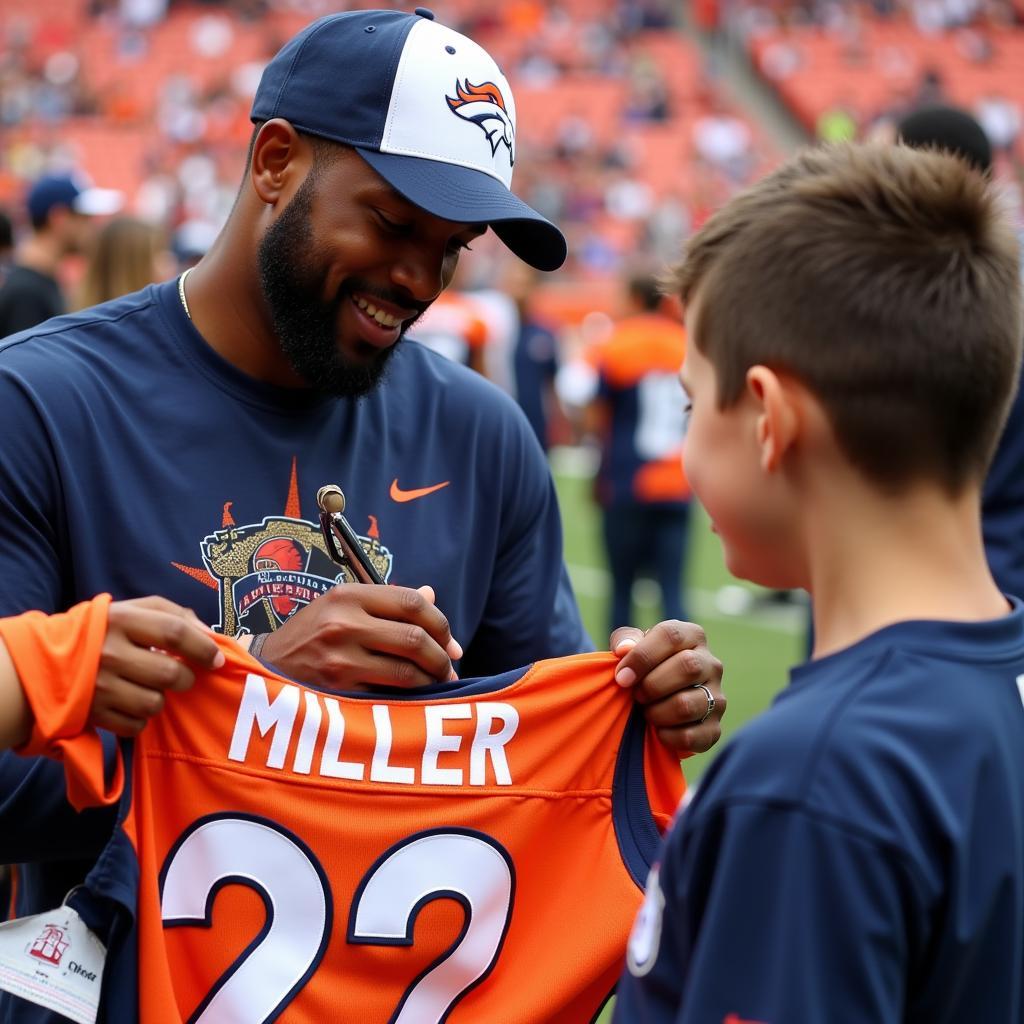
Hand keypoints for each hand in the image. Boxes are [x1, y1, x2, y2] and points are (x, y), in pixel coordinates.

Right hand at [92, 596, 224, 735]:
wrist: (44, 660)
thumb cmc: (103, 631)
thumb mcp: (133, 609)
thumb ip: (173, 614)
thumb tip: (209, 635)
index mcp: (121, 620)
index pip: (174, 632)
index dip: (203, 648)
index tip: (216, 660)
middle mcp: (109, 653)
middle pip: (169, 674)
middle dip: (186, 678)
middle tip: (182, 675)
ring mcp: (99, 686)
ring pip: (155, 703)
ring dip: (161, 698)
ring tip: (149, 687)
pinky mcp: (92, 714)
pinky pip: (136, 725)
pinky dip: (141, 718)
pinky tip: (131, 703)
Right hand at [257, 584, 462, 691]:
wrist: (266, 667)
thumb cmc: (311, 633)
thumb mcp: (342, 605)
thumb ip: (387, 602)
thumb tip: (431, 595)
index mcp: (349, 595)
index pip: (411, 602)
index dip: (440, 623)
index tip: (450, 641)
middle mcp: (344, 623)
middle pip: (414, 639)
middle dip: (441, 658)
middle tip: (448, 667)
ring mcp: (339, 659)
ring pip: (406, 672)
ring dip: (430, 681)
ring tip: (436, 684)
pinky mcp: (337, 692)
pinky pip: (387, 696)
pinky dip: (408, 699)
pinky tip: (413, 699)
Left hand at [609, 620, 725, 755]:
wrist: (658, 701)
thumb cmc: (644, 666)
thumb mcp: (632, 646)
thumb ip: (624, 640)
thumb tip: (624, 650)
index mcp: (692, 637)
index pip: (671, 636)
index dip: (642, 656)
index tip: (622, 676)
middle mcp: (711, 664)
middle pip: (687, 667)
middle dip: (651, 685)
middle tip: (636, 695)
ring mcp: (717, 697)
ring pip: (687, 705)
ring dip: (656, 712)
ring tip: (647, 711)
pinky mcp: (714, 728)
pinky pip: (690, 736)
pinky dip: (666, 736)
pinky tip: (658, 730)